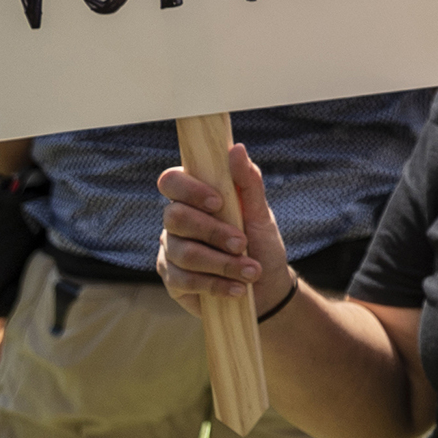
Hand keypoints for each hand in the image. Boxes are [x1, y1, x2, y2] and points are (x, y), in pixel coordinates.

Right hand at [157, 145, 289, 310]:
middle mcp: (176, 222)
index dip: (190, 189)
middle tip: (242, 244)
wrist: (267, 288)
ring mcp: (171, 251)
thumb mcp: (260, 213)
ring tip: (250, 272)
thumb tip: (236, 148)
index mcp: (194, 197)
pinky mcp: (173, 281)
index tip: (218, 202)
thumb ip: (248, 182)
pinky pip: (183, 280)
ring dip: (221, 263)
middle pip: (175, 217)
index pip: (171, 181)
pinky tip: (236, 289)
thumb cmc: (261, 244)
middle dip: (213, 232)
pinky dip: (214, 284)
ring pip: (182, 252)